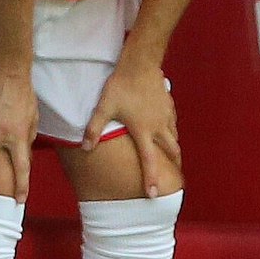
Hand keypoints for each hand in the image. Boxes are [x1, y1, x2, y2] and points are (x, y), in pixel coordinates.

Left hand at [83, 60, 178, 197]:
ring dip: (174, 148)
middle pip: (171, 152)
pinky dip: (172, 130)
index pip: (149, 161)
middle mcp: (159, 126)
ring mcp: (166, 115)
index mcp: (143, 131)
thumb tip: (85, 148)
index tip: (154, 195)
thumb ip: (94, 129)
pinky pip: (173, 122)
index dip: (151, 179)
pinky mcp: (168, 104)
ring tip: (172, 156)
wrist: (141, 63)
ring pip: (175, 137)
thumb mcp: (104, 107)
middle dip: (173, 165)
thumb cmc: (122, 86)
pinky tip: (168, 129)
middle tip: (173, 176)